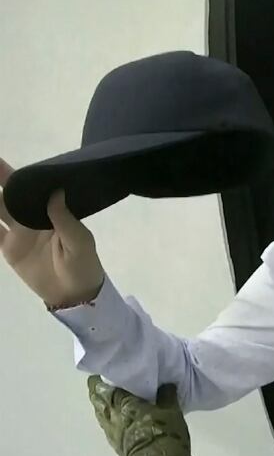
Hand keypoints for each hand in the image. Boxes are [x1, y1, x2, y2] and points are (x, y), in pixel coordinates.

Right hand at [0, 157, 104, 306]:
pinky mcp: (9, 249)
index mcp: (52, 212)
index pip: (34, 189)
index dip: (20, 176)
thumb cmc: (83, 264)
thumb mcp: (80, 241)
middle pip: (11, 195)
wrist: (74, 295)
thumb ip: (66, 219)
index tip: (3, 161)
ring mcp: (19, 232)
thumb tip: (56, 191)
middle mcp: (33, 218)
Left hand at [88, 376, 196, 455]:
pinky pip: (105, 424)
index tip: (105, 370)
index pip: (107, 387)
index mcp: (125, 403)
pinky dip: (105, 417)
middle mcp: (113, 415)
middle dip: (97, 390)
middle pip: (98, 400)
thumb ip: (166, 394)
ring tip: (105, 398)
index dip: (103, 378)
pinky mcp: (114, 442)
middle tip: (101, 382)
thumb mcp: (171, 409)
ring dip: (100, 404)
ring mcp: (111, 430)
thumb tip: (165, 384)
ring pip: (99, 413)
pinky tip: (111, 416)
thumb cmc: (163, 432)